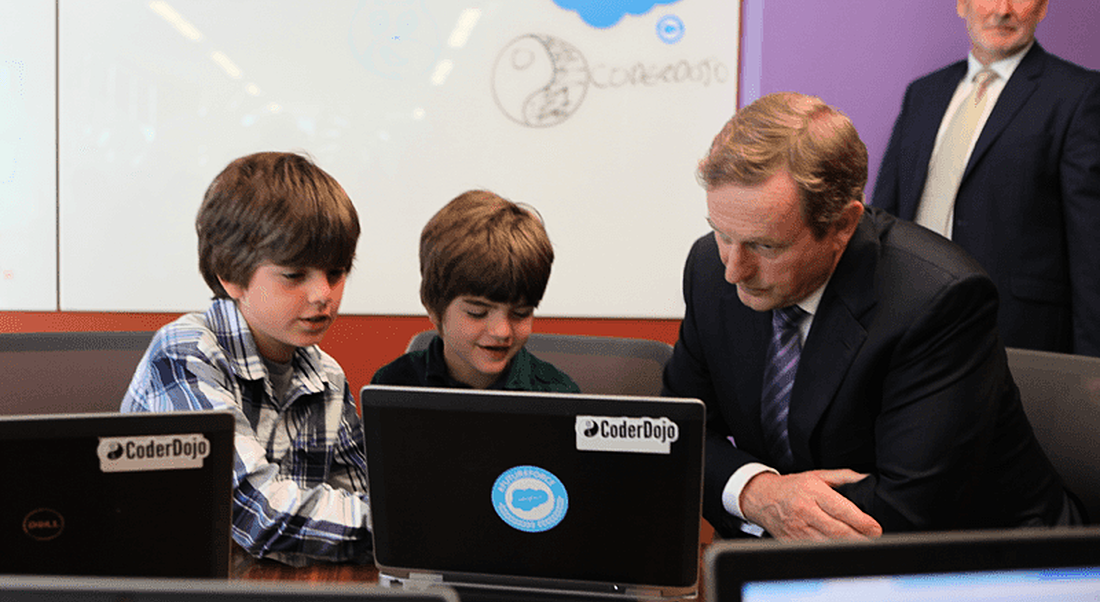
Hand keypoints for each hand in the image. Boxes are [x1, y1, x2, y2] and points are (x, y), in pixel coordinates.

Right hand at [740, 469, 881, 539]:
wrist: (761, 498)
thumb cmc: (792, 487)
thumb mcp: (817, 475)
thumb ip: (843, 477)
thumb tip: (866, 480)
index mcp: (812, 492)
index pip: (842, 510)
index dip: (863, 522)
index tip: (875, 528)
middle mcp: (804, 511)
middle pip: (838, 532)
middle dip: (860, 538)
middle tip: (873, 539)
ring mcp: (797, 530)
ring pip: (829, 545)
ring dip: (848, 547)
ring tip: (861, 545)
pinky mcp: (791, 542)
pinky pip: (816, 551)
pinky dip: (831, 552)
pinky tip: (841, 549)